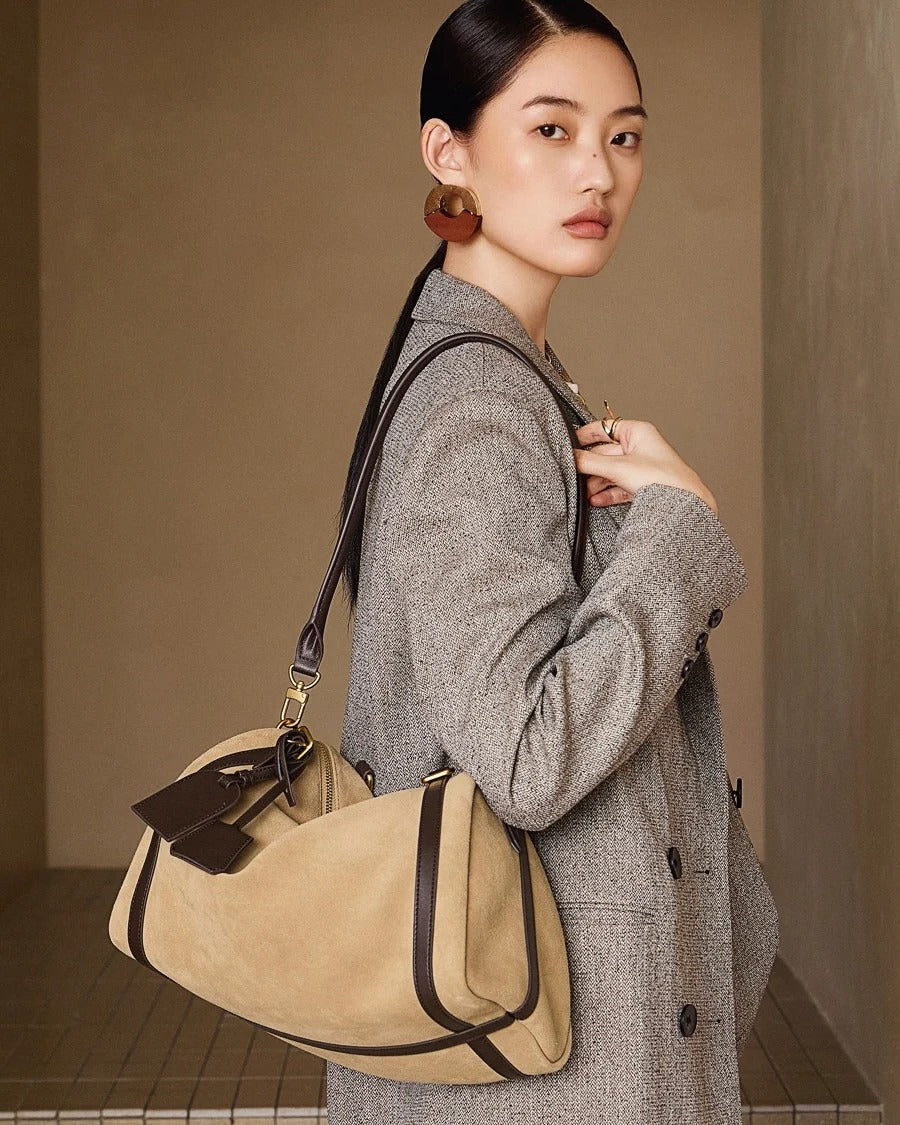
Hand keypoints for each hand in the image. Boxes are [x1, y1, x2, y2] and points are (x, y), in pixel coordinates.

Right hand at [572, 416, 718, 515]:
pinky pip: (620, 486)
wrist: (683, 502)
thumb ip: (589, 462)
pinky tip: (597, 499)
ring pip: (612, 471)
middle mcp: (640, 447)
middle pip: (606, 453)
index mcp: (637, 432)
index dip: (586, 434)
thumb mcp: (617, 467)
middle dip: (590, 466)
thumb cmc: (663, 478)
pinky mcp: (644, 485)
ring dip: (597, 482)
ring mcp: (642, 467)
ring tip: (584, 492)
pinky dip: (608, 492)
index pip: (605, 427)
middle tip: (575, 474)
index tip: (571, 443)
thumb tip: (570, 457)